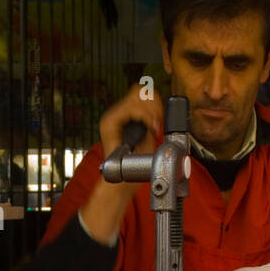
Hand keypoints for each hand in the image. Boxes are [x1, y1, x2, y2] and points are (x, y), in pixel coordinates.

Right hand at [81, 85, 162, 245]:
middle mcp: (117, 112)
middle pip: (139, 90)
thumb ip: (153, 122)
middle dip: (155, 104)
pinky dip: (144, 116)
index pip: (141, 92)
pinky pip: (130, 109)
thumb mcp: (150, 137)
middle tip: (158, 122)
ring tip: (154, 126)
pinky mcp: (108, 123)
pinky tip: (149, 128)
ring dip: (151, 111)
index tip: (160, 118)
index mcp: (126, 115)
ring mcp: (112, 117)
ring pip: (136, 97)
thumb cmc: (137, 163)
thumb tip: (160, 109)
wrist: (125, 180)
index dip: (156, 100)